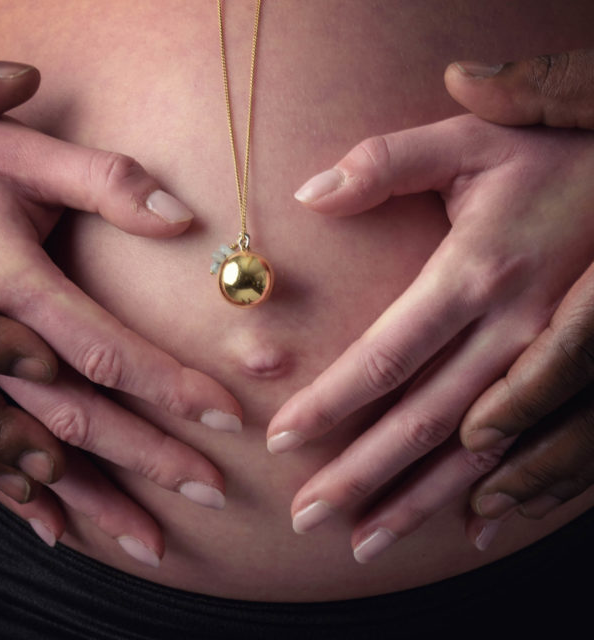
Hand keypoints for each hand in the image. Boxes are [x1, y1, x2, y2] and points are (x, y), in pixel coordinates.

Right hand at [0, 44, 239, 565]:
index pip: (104, 349)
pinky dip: (16, 496)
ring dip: (93, 499)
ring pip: (28, 452)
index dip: (170, 386)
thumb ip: (104, 182)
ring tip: (151, 541)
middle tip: (211, 492)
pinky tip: (58, 527)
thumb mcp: (22, 155)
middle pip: (74, 415)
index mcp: (6, 279)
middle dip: (148, 458)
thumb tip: (183, 219)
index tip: (228, 416)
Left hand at [267, 114, 593, 561]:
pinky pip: (549, 451)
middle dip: (360, 475)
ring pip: (478, 454)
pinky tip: (473, 526)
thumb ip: (385, 163)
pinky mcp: (586, 375)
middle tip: (306, 517)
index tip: (283, 439)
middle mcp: (513, 330)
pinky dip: (509, 496)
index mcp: (473, 273)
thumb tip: (307, 195)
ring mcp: (554, 362)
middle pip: (422, 420)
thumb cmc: (552, 155)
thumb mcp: (469, 143)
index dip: (329, 403)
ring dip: (420, 501)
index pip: (384, 356)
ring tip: (366, 541)